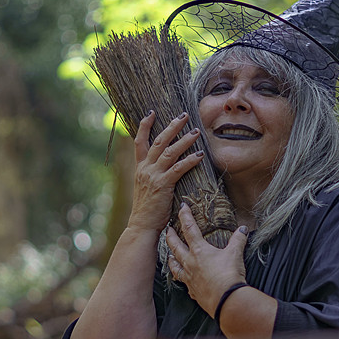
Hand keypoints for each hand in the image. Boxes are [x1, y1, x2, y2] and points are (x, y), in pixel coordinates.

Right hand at [127, 111, 203, 233]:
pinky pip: (178, 168)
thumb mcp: (146, 187)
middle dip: (172, 126)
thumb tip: (166, 167)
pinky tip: (199, 155)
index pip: (139, 141)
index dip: (145, 126)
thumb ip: (153, 175)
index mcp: (140, 168)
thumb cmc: (148, 210)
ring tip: (196, 131)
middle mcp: (145, 168)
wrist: (142, 226)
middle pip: (158, 141)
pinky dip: (189, 160)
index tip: (151, 112)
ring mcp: (153, 176)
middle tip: (184, 115)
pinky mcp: (163, 185)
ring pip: (170, 151)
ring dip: (184, 140)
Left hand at [166, 203, 248, 316]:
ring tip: (170, 256)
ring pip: (175, 266)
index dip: (185, 216)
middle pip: (176, 247)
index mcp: (200, 251)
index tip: (182, 207)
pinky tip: (184, 280)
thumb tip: (243, 229)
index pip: (190, 229)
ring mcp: (190, 278)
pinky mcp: (192, 291)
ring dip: (172, 259)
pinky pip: (184, 283)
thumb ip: (238, 240)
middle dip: (171, 237)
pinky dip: (183, 279)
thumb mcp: (235, 254)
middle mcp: (191, 263)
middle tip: (167, 230)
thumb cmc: (228, 275)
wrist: (226, 299)